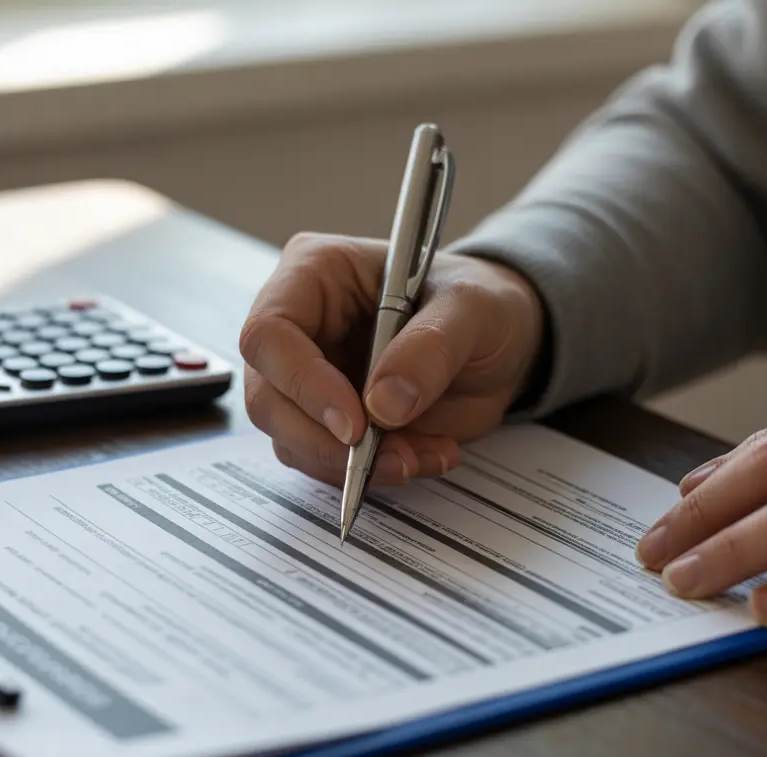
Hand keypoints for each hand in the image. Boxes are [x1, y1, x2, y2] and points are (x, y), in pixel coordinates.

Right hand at [239, 232, 545, 486]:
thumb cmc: (477, 302)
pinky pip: (325, 460)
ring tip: (422, 454)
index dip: (302, 383)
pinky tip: (422, 454)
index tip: (355, 424)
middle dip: (326, 441)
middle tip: (392, 457)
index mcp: (315, 273)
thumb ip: (432, 348)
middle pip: (268, 397)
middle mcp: (299, 326)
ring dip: (353, 465)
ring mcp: (307, 378)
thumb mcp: (472, 309)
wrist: (498, 341)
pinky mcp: (325, 420)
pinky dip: (372, 472)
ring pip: (291, 439)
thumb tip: (383, 404)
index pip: (270, 332)